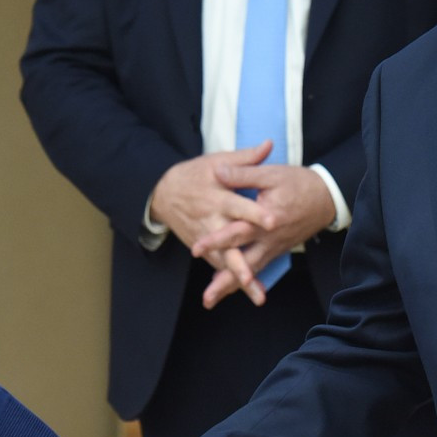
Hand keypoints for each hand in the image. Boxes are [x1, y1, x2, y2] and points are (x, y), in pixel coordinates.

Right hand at [148, 142, 279, 304]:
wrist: (162, 192)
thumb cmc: (195, 175)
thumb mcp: (217, 161)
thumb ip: (245, 158)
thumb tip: (270, 145)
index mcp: (218, 197)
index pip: (239, 206)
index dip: (256, 213)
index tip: (273, 220)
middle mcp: (211, 220)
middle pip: (227, 243)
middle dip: (239, 261)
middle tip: (251, 275)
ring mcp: (205, 237)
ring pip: (222, 260)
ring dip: (237, 276)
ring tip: (254, 292)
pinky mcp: (203, 247)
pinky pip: (217, 265)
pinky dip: (229, 279)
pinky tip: (247, 291)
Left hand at [189, 162, 335, 308]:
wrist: (326, 198)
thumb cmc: (298, 183)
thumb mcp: (271, 174)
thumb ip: (243, 174)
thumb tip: (217, 172)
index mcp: (266, 218)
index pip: (237, 231)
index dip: (216, 240)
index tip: (196, 249)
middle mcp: (269, 238)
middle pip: (244, 262)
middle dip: (224, 279)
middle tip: (207, 296)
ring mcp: (274, 247)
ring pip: (251, 271)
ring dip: (232, 286)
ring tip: (211, 300)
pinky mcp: (277, 250)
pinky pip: (258, 268)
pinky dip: (244, 280)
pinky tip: (227, 287)